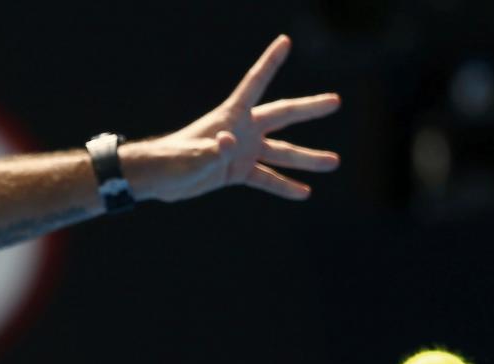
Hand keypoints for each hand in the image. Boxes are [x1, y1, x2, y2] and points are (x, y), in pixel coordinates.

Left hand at [120, 35, 339, 202]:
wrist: (158, 179)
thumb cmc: (170, 161)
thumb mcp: (191, 156)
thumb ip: (210, 151)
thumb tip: (229, 142)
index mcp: (230, 116)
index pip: (255, 84)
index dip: (270, 63)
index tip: (285, 41)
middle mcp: (242, 130)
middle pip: (282, 115)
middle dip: (309, 109)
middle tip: (335, 101)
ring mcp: (242, 151)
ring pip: (282, 153)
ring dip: (307, 159)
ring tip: (334, 162)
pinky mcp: (237, 171)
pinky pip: (266, 178)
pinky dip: (284, 186)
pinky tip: (304, 193)